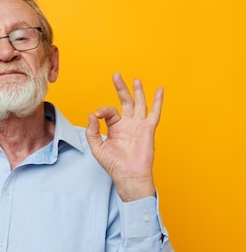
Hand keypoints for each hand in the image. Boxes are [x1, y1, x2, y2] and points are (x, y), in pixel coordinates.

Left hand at [86, 73, 162, 201]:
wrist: (128, 175)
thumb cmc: (114, 165)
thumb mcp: (97, 147)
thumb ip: (92, 130)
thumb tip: (92, 115)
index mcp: (115, 129)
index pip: (109, 112)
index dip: (101, 111)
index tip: (96, 116)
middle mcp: (128, 125)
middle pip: (125, 102)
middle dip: (121, 88)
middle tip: (116, 76)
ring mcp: (138, 126)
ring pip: (139, 104)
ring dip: (138, 91)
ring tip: (136, 80)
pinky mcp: (148, 129)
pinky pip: (154, 113)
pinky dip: (158, 101)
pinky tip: (159, 90)